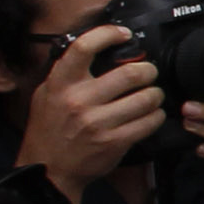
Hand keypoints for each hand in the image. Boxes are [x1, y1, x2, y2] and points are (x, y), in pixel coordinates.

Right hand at [18, 24, 165, 196]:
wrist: (48, 169)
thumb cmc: (49, 129)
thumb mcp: (46, 94)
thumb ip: (67, 73)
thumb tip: (96, 49)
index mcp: (61, 84)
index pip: (84, 47)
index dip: (108, 34)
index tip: (124, 34)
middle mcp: (79, 101)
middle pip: (130, 73)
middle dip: (148, 70)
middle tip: (149, 72)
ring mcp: (98, 123)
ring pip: (146, 98)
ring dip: (156, 94)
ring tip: (153, 94)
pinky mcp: (114, 142)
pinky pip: (148, 122)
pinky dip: (156, 116)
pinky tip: (152, 114)